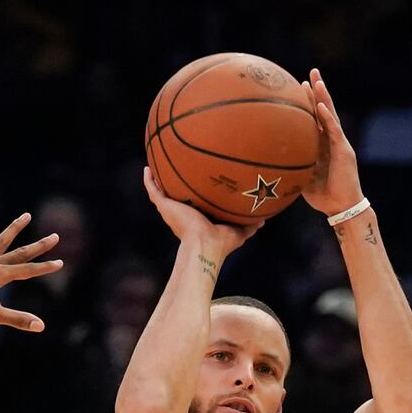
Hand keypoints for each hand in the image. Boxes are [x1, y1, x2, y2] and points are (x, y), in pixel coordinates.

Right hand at [143, 168, 261, 260]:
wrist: (205, 246)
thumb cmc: (221, 243)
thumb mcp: (239, 230)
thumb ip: (250, 223)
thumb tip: (264, 218)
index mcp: (196, 219)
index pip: (194, 205)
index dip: (194, 196)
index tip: (197, 183)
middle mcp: (182, 214)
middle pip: (176, 197)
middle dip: (175, 186)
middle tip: (175, 170)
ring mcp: (172, 211)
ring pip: (162, 193)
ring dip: (158, 180)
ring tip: (155, 166)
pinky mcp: (166, 207)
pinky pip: (154, 191)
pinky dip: (149, 180)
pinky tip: (147, 168)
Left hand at [300, 69, 365, 217]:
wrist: (341, 207)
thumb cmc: (322, 196)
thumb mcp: (301, 179)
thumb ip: (291, 167)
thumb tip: (268, 164)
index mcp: (321, 145)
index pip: (314, 119)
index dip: (307, 103)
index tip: (296, 87)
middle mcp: (331, 140)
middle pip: (324, 110)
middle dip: (318, 91)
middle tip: (310, 73)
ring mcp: (339, 143)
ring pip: (330, 115)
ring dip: (324, 97)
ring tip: (317, 80)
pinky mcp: (344, 150)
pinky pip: (334, 130)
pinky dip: (327, 117)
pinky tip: (320, 105)